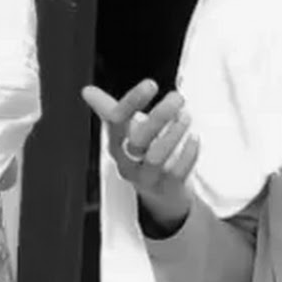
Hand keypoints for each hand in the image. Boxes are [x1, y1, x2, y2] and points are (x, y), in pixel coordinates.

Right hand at [81, 79, 198, 227]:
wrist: (161, 195)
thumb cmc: (142, 157)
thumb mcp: (125, 133)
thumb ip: (110, 110)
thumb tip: (87, 91)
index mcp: (118, 144)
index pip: (117, 121)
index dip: (132, 102)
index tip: (150, 85)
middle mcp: (129, 162)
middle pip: (138, 140)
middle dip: (158, 117)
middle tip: (177, 98)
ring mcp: (147, 177)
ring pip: (156, 158)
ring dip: (173, 134)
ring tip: (186, 116)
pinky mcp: (167, 188)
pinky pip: (176, 174)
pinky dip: (188, 155)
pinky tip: (194, 138)